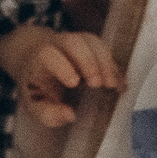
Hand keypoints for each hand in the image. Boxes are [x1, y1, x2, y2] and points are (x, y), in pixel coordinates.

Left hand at [0, 25, 124, 128]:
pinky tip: (121, 86)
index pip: (49, 54)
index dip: (62, 67)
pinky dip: (115, 67)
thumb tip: (70, 115)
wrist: (36, 59)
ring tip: (113, 85)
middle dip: (88, 61)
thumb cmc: (37, 85)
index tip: (74, 83)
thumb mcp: (35, 104)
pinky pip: (105, 50)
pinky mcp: (92, 45)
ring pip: (92, 43)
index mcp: (41, 57)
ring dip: (105, 63)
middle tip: (98, 83)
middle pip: (74, 42)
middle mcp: (59, 44)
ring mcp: (77, 42)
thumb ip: (48, 113)